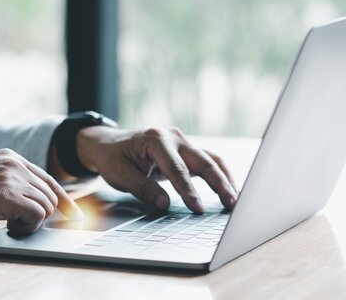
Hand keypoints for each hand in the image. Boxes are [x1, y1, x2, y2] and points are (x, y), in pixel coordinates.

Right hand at [0, 148, 81, 240]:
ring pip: (46, 206)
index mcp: (10, 157)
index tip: (73, 214)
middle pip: (50, 195)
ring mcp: (11, 178)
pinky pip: (37, 216)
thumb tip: (40, 203)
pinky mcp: (7, 196)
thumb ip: (13, 184)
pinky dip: (27, 227)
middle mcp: (14, 164)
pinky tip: (7, 226)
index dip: (63, 199)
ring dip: (31, 222)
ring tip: (8, 224)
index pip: (47, 180)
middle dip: (42, 215)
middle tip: (19, 224)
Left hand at [75, 126, 238, 212]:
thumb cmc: (113, 158)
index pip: (176, 167)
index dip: (188, 189)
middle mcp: (173, 137)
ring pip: (210, 159)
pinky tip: (229, 189)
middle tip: (231, 203)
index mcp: (155, 140)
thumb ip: (142, 188)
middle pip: (202, 160)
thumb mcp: (119, 175)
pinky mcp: (186, 150)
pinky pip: (207, 161)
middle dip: (219, 182)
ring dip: (224, 178)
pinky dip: (219, 175)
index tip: (197, 208)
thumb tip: (164, 204)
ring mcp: (181, 142)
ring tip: (235, 199)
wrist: (109, 143)